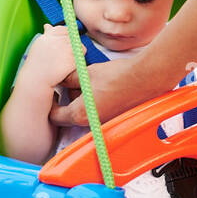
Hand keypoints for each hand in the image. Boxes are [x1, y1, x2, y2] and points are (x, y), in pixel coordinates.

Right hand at [26, 24, 84, 85]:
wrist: (36, 81)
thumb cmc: (36, 65)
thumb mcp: (39, 46)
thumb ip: (46, 35)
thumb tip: (48, 26)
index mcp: (48, 36)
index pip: (64, 29)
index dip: (67, 36)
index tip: (65, 42)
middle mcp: (57, 41)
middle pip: (74, 37)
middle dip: (72, 45)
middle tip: (64, 56)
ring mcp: (65, 50)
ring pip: (80, 47)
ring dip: (76, 54)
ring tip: (65, 62)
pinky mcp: (71, 60)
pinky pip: (81, 57)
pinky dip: (77, 62)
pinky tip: (68, 67)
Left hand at [48, 51, 162, 127]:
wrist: (144, 78)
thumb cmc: (117, 76)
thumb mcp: (87, 74)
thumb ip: (69, 78)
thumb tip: (61, 79)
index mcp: (80, 114)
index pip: (55, 116)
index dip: (51, 104)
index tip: (54, 94)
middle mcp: (91, 123)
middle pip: (71, 114)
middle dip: (70, 99)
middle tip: (73, 82)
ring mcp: (103, 122)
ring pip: (85, 113)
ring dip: (84, 100)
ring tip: (91, 82)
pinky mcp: (113, 118)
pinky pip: (98, 112)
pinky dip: (96, 101)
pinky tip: (103, 87)